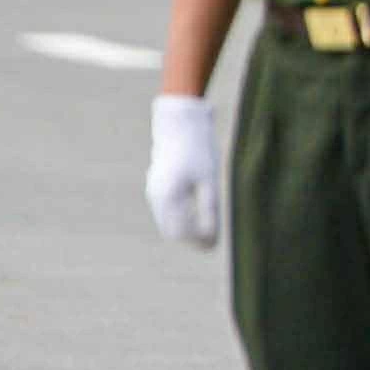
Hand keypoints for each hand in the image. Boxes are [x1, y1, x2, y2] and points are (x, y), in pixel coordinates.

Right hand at [146, 95, 218, 247]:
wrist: (180, 124)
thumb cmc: (199, 150)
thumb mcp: (209, 181)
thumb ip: (209, 210)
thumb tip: (211, 239)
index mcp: (169, 196)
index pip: (180, 233)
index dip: (197, 242)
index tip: (215, 245)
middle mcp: (156, 196)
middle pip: (171, 230)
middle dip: (191, 238)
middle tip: (213, 241)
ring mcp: (154, 191)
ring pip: (167, 221)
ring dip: (185, 229)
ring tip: (208, 229)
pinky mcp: (157, 186)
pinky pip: (166, 211)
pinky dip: (180, 218)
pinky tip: (196, 215)